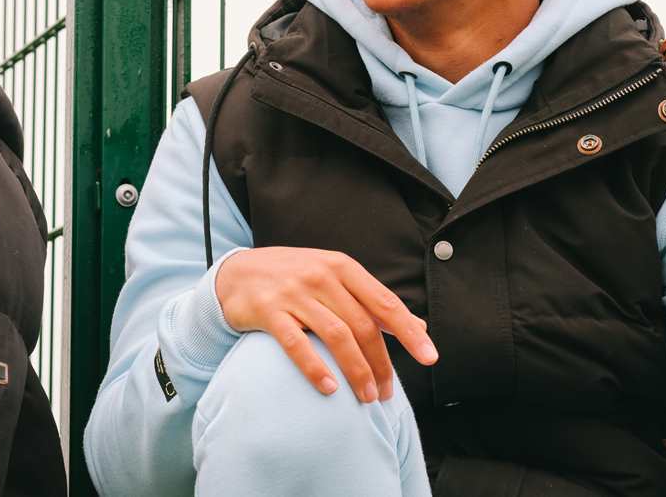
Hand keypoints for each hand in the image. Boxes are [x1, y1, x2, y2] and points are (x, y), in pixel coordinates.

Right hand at [214, 247, 439, 402]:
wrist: (236, 273)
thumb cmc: (293, 278)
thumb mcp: (334, 278)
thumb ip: (371, 301)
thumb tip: (418, 324)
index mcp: (342, 267)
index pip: (385, 303)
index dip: (409, 332)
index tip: (429, 357)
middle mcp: (320, 276)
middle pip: (363, 325)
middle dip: (380, 364)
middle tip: (385, 394)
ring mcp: (293, 292)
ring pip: (336, 336)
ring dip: (356, 371)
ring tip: (365, 397)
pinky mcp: (268, 310)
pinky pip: (296, 343)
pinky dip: (315, 367)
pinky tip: (329, 388)